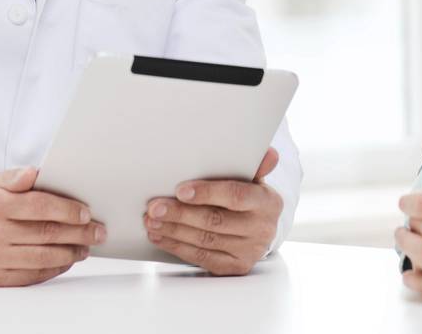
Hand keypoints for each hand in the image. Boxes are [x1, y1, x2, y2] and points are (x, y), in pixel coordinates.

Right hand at [0, 166, 104, 285]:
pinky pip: (31, 275)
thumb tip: (36, 172)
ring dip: (71, 253)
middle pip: (46, 233)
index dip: (68, 210)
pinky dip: (53, 269)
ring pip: (43, 257)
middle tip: (98, 231)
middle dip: (79, 233)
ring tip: (86, 247)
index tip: (87, 212)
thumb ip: (13, 178)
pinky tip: (65, 260)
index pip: (40, 207)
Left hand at [144, 147, 282, 275]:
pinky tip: (161, 236)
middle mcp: (261, 228)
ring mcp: (249, 251)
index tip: (180, 190)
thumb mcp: (254, 179)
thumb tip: (269, 154)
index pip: (236, 196)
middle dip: (180, 214)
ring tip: (152, 220)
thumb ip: (254, 165)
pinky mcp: (234, 267)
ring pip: (205, 241)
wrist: (260, 228)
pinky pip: (201, 258)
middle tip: (155, 207)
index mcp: (267, 202)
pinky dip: (177, 246)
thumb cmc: (249, 197)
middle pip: (215, 221)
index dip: (207, 193)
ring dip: (173, 230)